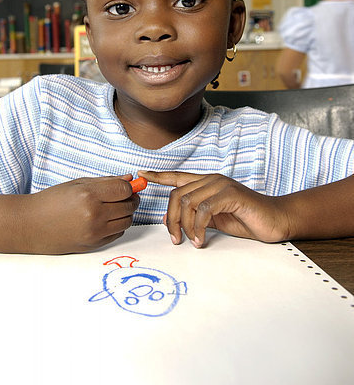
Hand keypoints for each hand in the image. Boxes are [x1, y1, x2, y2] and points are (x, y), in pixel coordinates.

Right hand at [23, 175, 138, 253]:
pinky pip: (118, 233)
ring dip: (125, 213)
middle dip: (129, 199)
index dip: (128, 186)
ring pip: (127, 221)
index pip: (124, 189)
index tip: (124, 186)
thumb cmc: (52, 201)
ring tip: (113, 207)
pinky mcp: (93, 245)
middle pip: (129, 205)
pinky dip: (117, 225)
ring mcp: (94, 233)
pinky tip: (104, 219)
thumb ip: (105, 181)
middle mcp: (94, 215)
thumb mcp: (77, 184)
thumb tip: (130, 178)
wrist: (30, 225)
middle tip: (121, 196)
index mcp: (89, 195)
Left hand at [138, 171, 289, 246]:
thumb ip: (194, 216)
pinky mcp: (231, 194)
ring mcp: (221, 185)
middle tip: (176, 240)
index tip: (142, 174)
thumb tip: (169, 218)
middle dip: (172, 220)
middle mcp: (212, 180)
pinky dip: (199, 227)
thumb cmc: (246, 219)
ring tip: (194, 242)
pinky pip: (204, 209)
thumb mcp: (214, 220)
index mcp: (207, 183)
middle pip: (177, 195)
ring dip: (186, 226)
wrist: (275, 220)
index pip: (177, 177)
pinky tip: (203, 240)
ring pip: (188, 202)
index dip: (159, 176)